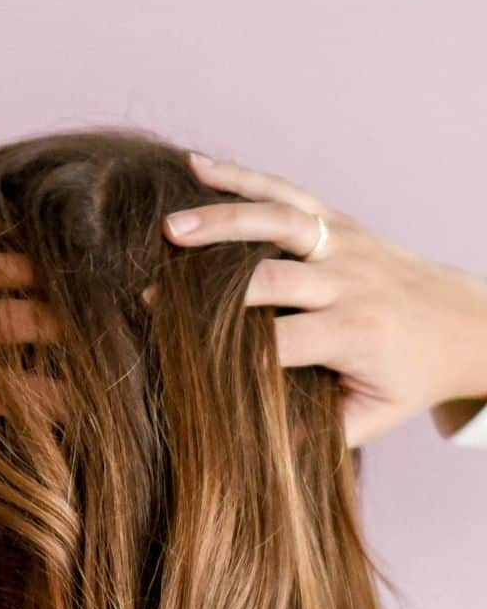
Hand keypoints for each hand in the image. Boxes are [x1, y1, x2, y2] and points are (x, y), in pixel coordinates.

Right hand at [164, 154, 486, 446]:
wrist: (465, 324)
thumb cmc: (408, 378)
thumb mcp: (372, 418)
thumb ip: (318, 430)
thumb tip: (248, 443)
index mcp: (355, 333)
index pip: (279, 341)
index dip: (224, 349)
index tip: (176, 357)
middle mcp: (350, 280)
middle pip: (270, 277)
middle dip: (208, 288)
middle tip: (152, 298)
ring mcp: (345, 242)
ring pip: (278, 220)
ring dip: (222, 220)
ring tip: (170, 227)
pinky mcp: (339, 221)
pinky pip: (288, 191)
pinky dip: (241, 176)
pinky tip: (197, 165)